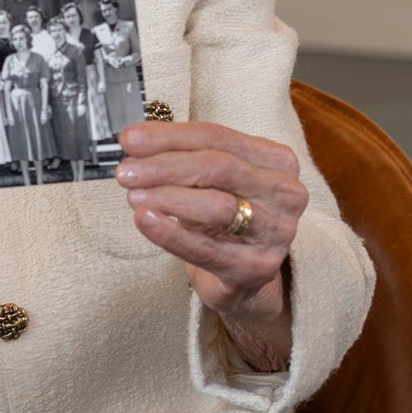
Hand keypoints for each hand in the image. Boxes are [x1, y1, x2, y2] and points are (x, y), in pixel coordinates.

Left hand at [116, 121, 305, 371]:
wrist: (244, 276)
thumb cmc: (224, 219)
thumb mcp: (212, 181)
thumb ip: (183, 158)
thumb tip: (134, 143)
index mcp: (277, 160)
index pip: (218, 137)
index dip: (169, 136)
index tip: (130, 139)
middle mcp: (285, 193)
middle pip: (218, 167)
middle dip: (165, 166)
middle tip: (126, 171)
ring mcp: (276, 233)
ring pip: (216, 206)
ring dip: (166, 197)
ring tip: (132, 196)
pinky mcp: (257, 268)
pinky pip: (207, 249)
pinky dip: (171, 233)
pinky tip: (145, 221)